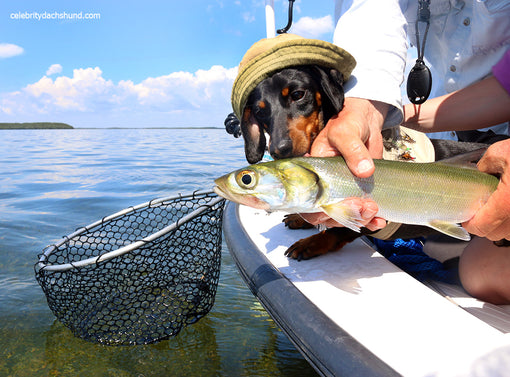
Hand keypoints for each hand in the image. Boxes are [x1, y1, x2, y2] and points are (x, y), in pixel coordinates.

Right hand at [305, 97, 388, 228]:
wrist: (365, 121)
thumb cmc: (348, 122)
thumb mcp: (345, 132)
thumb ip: (353, 150)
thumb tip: (365, 170)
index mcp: (313, 173)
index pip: (309, 202)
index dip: (323, 211)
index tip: (345, 206)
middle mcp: (324, 186)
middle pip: (328, 214)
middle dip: (347, 216)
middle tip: (365, 207)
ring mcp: (343, 191)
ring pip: (345, 216)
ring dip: (360, 219)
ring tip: (375, 211)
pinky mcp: (359, 192)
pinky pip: (360, 212)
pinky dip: (370, 220)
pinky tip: (380, 221)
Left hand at [462, 139, 509, 240]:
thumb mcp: (503, 152)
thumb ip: (486, 164)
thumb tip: (480, 170)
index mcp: (507, 204)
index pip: (480, 227)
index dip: (469, 223)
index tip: (466, 216)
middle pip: (495, 234)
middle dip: (485, 225)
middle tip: (481, 210)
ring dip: (502, 225)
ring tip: (500, 208)